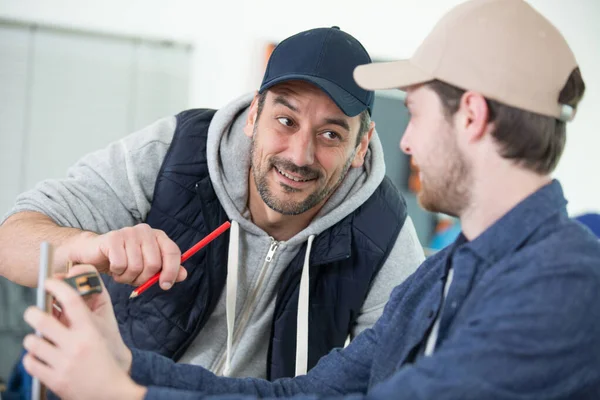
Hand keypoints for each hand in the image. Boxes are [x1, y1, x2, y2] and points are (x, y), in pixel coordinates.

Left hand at [23, 276, 146, 399]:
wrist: (111, 393)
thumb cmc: (105, 362)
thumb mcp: (100, 337)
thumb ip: (83, 321)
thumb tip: (59, 304)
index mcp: (90, 332)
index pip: (71, 301)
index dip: (57, 286)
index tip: (48, 282)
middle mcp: (76, 346)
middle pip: (42, 319)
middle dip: (32, 313)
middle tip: (32, 312)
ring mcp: (63, 364)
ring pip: (32, 342)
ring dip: (33, 340)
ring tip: (40, 341)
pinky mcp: (54, 380)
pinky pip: (30, 363)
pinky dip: (32, 359)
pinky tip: (40, 358)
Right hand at [58, 223, 186, 288]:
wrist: (95, 253)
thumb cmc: (125, 262)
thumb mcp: (148, 269)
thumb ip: (166, 271)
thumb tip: (184, 275)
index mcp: (158, 236)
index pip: (173, 252)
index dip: (171, 271)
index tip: (165, 286)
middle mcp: (145, 231)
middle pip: (154, 264)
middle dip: (143, 278)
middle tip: (134, 278)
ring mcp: (129, 232)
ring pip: (136, 267)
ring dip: (128, 277)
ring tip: (122, 272)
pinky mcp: (113, 238)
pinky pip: (121, 265)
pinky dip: (117, 272)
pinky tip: (113, 267)